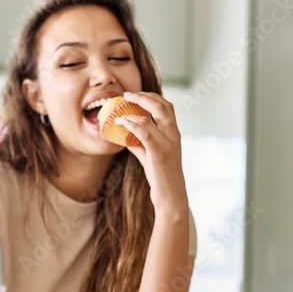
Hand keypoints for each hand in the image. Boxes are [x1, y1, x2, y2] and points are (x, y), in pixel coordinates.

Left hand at [114, 91, 188, 214]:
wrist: (171, 197)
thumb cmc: (161, 177)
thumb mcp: (149, 156)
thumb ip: (139, 144)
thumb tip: (124, 135)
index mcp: (174, 134)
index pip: (167, 107)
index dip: (152, 97)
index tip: (137, 94)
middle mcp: (174, 136)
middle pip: (162, 106)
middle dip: (144, 96)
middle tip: (127, 94)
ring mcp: (168, 144)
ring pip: (152, 118)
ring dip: (133, 110)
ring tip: (118, 110)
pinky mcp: (159, 154)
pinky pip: (144, 133)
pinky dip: (131, 125)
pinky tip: (120, 122)